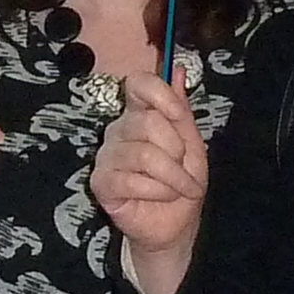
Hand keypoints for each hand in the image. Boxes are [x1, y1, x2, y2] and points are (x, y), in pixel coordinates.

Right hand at [92, 72, 205, 293]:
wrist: (175, 225)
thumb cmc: (181, 183)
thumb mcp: (192, 144)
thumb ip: (182, 109)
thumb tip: (179, 69)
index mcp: (141, 115)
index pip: (138, 84)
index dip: (160, 95)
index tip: (178, 115)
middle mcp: (119, 130)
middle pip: (148, 122)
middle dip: (177, 151)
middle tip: (183, 171)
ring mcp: (107, 156)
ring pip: (145, 154)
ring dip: (172, 177)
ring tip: (177, 189)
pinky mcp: (101, 182)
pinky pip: (131, 180)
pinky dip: (157, 191)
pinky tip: (159, 198)